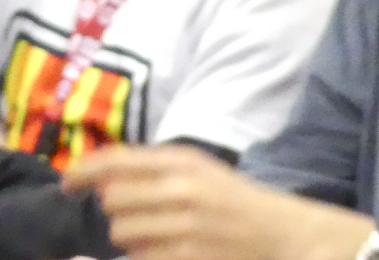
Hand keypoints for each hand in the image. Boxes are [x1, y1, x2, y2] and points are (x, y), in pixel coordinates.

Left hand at [66, 145, 374, 259]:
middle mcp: (183, 187)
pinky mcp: (186, 255)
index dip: (82, 171)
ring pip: (120, 231)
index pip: (116, 159)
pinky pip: (138, 257)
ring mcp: (184, 224)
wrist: (281, 233)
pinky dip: (144, 255)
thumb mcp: (200, 172)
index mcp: (185, 159)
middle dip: (117, 210)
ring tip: (158, 236)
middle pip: (112, 199)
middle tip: (139, 216)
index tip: (67, 183)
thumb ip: (154, 170)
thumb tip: (99, 178)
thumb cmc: (233, 201)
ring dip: (130, 238)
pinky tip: (163, 250)